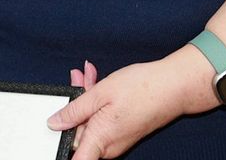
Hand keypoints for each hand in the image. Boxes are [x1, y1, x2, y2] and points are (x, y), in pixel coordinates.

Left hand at [49, 58, 196, 159]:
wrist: (174, 87)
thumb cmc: (142, 89)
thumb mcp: (100, 93)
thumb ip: (74, 110)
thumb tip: (55, 123)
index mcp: (100, 139)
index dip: (62, 152)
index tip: (51, 143)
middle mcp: (108, 146)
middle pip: (78, 132)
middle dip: (73, 106)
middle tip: (76, 78)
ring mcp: (116, 140)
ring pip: (90, 122)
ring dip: (86, 100)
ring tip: (87, 75)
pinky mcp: (122, 132)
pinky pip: (102, 120)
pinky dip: (97, 103)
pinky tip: (97, 83)